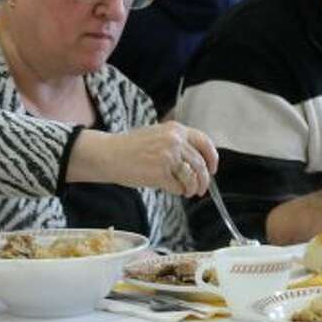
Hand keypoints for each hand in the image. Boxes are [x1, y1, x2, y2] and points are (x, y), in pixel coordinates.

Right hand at [72, 122, 218, 196]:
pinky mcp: (159, 173)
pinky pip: (178, 187)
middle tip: (202, 188)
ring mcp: (167, 157)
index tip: (213, 169)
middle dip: (204, 179)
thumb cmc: (129, 147)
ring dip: (193, 188)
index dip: (212, 158)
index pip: (204, 142)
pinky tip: (173, 190)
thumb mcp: (157, 134)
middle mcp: (174, 141)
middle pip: (200, 164)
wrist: (108, 154)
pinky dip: (178, 191)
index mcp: (175, 129)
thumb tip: (196, 160)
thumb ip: (177, 142)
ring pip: (192, 177)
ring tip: (189, 192)